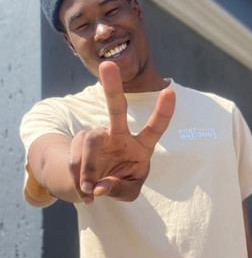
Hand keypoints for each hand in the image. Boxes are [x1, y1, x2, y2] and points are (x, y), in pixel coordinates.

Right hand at [70, 61, 174, 202]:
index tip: (171, 91)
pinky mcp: (78, 141)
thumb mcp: (128, 192)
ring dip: (88, 169)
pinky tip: (84, 191)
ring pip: (89, 144)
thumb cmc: (119, 184)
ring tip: (89, 189)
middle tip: (107, 65)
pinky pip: (75, 159)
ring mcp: (97, 135)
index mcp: (141, 146)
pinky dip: (78, 179)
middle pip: (116, 110)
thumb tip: (100, 186)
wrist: (91, 185)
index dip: (163, 112)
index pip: (154, 128)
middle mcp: (119, 135)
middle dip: (112, 88)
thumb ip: (120, 189)